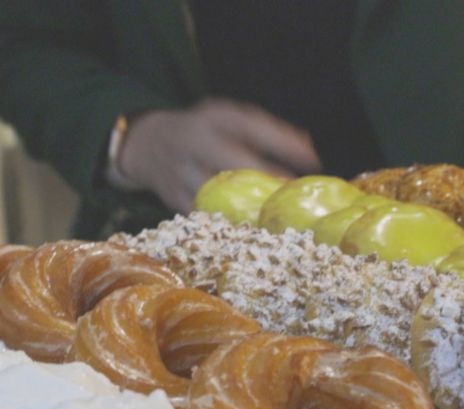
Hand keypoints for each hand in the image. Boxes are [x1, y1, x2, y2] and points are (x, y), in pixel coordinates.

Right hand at [113, 98, 321, 212]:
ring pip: (218, 193)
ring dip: (249, 207)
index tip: (314, 161)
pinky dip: (228, 224)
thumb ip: (267, 132)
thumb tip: (310, 152)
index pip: (252, 126)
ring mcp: (181, 171)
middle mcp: (194, 141)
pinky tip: (253, 234)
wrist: (148, 143)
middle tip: (297, 197)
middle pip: (234, 162)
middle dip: (268, 179)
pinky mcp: (174, 198)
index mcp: (213, 118)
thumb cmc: (204, 131)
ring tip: (280, 220)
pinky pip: (204, 215)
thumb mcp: (230, 120)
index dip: (284, 144)